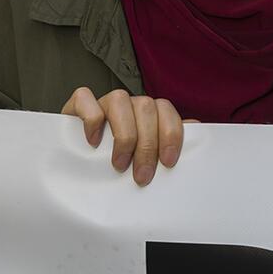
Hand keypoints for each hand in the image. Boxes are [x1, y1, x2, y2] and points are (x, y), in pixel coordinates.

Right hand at [61, 87, 183, 186]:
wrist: (76, 162)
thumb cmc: (116, 161)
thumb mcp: (145, 157)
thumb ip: (166, 146)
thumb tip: (197, 135)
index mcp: (147, 113)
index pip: (166, 109)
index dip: (170, 133)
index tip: (168, 162)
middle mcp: (128, 104)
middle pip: (146, 107)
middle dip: (147, 144)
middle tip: (142, 175)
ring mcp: (103, 102)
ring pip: (120, 99)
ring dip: (124, 134)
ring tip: (119, 164)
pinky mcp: (76, 105)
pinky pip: (85, 98)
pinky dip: (91, 118)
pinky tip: (94, 142)